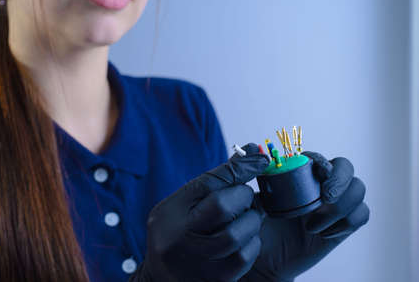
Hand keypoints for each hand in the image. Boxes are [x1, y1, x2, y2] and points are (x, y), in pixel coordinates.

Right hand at [129, 143, 270, 281]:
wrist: (161, 277)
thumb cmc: (177, 231)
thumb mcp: (183, 203)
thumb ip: (214, 182)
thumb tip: (252, 152)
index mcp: (170, 211)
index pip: (207, 182)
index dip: (238, 168)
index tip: (260, 159)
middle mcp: (178, 236)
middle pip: (221, 206)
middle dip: (243, 196)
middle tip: (245, 198)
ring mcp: (195, 261)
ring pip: (235, 234)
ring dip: (251, 221)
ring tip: (248, 218)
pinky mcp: (214, 279)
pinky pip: (243, 258)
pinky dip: (252, 244)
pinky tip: (247, 239)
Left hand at [240, 151, 369, 281]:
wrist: (267, 258)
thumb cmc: (259, 227)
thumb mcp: (252, 202)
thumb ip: (258, 181)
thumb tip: (262, 159)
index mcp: (300, 174)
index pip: (319, 158)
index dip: (322, 162)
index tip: (319, 173)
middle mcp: (320, 184)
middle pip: (346, 167)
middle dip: (340, 180)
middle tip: (325, 198)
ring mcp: (335, 203)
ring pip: (358, 189)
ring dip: (340, 208)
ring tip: (312, 226)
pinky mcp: (344, 223)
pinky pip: (361, 214)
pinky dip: (346, 223)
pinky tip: (324, 234)